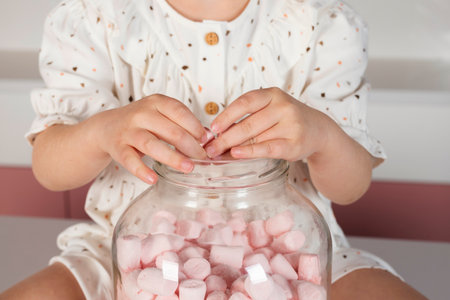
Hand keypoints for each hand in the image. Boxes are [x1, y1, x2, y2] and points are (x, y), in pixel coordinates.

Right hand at [93, 94, 207, 183]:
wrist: (107, 127)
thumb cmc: (142, 122)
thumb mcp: (162, 115)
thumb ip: (183, 124)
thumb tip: (208, 137)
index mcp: (156, 102)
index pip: (180, 112)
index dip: (196, 127)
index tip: (207, 141)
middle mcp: (142, 114)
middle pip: (171, 130)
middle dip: (191, 146)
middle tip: (203, 158)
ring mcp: (129, 131)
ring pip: (152, 144)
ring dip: (173, 157)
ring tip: (188, 168)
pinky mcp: (118, 147)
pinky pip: (130, 160)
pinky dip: (141, 170)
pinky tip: (153, 179)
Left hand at [205, 87, 331, 160]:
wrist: (317, 130)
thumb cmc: (286, 120)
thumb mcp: (268, 110)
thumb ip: (246, 118)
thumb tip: (216, 136)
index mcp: (272, 94)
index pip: (244, 103)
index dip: (226, 116)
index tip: (212, 129)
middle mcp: (282, 106)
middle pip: (247, 124)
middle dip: (224, 138)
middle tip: (209, 149)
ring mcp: (290, 124)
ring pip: (255, 137)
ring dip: (233, 147)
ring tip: (217, 155)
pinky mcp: (294, 143)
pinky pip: (267, 148)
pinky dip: (250, 152)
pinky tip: (236, 154)